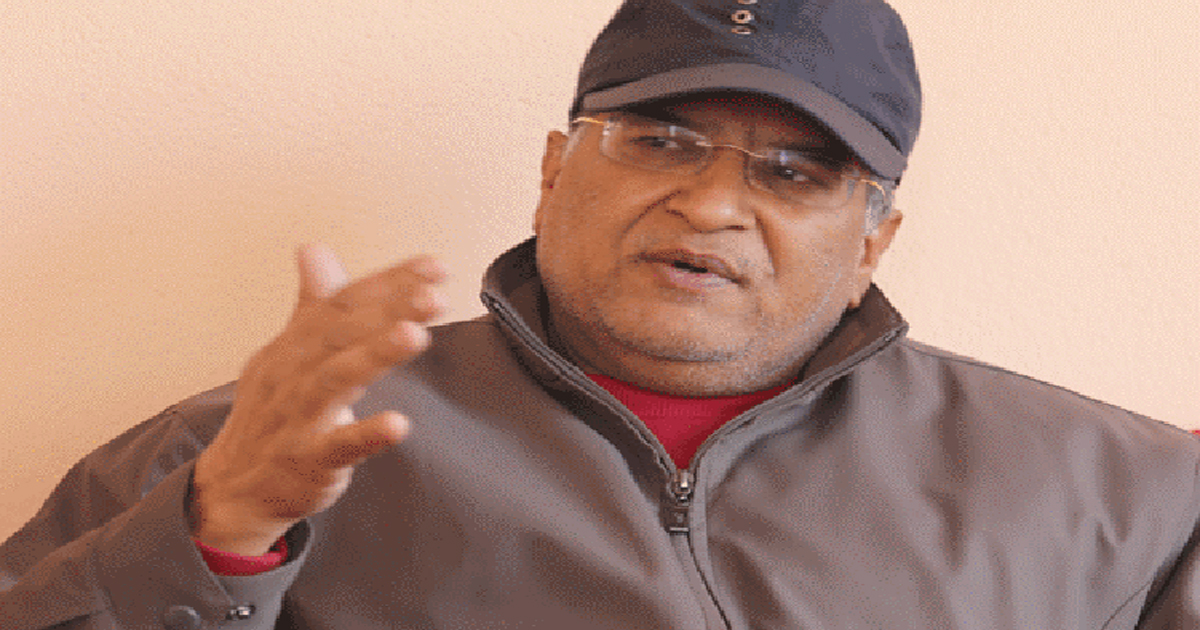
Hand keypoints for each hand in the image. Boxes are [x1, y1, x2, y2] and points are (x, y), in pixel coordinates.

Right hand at [189, 244, 445, 554]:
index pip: (343, 303)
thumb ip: (312, 305)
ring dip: (376, 355)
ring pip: (337, 380)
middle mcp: (293, 374)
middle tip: (434, 295)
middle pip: (343, 333)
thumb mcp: (286, 354)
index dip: (388, 282)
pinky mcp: (307, 461)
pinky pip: (336, 447)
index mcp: (293, 345)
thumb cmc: (272, 416)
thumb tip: (314, 248)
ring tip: (416, 335)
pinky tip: (398, 424)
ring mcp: (298, 418)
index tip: (434, 266)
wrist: (232, 488)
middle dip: (390, 310)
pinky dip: (366, 434)